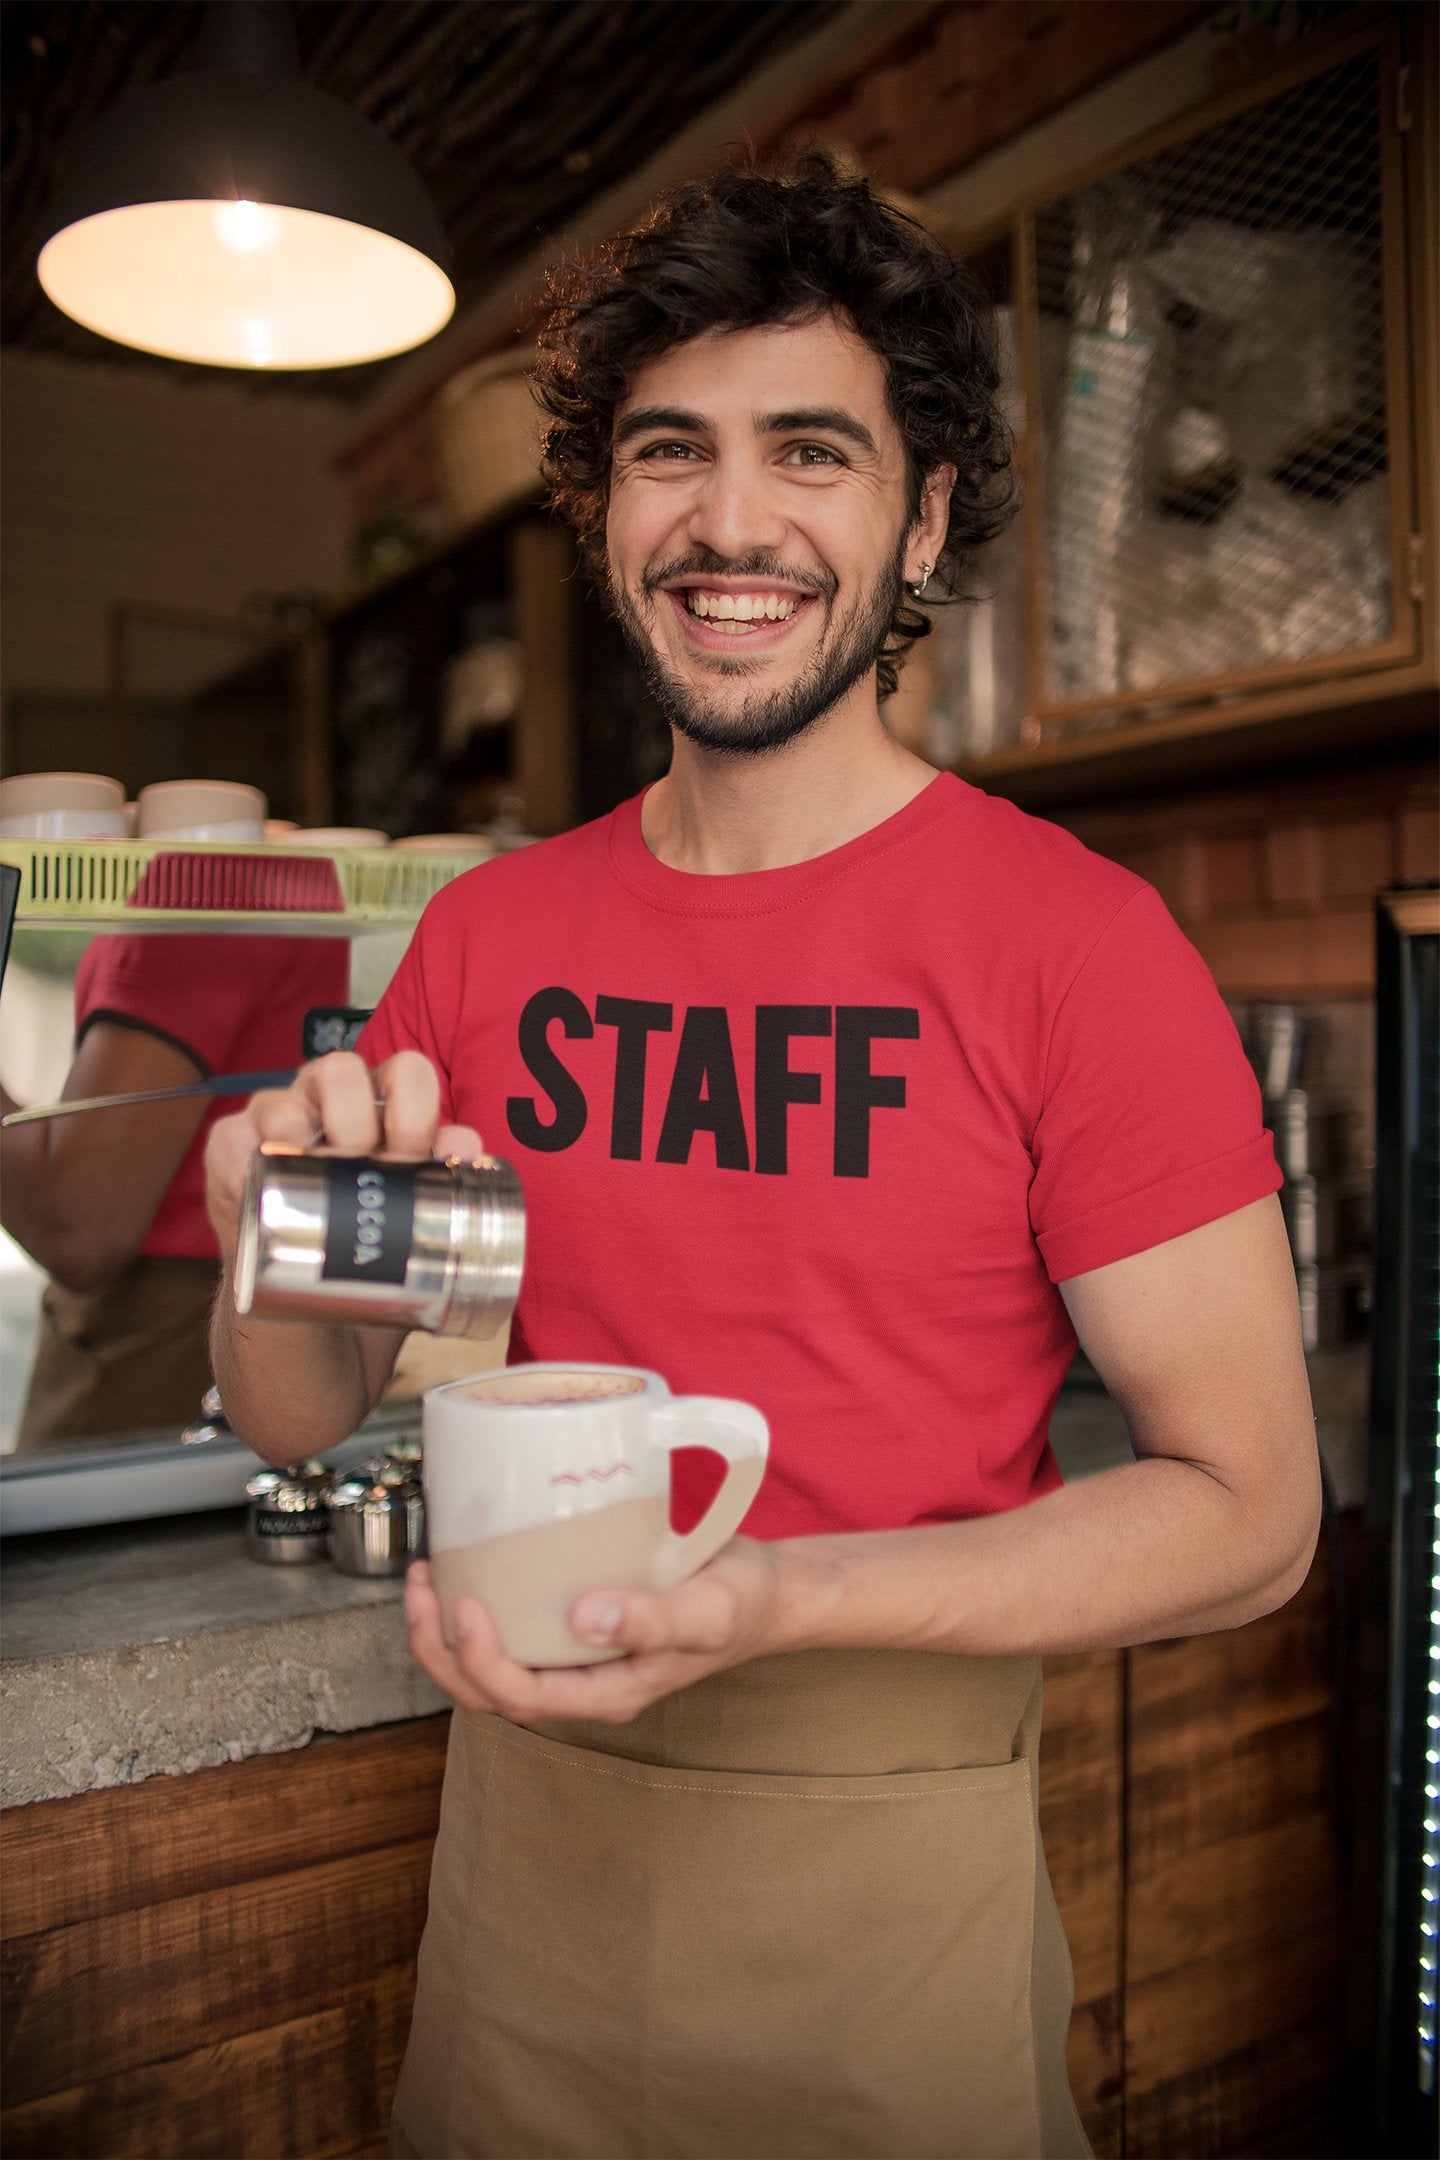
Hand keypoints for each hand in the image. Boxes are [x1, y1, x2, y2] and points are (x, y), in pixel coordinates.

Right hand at [204, 1048, 481, 1260]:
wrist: (308, 1300)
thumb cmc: (366, 1234)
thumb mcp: (408, 1207)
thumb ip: (442, 1177)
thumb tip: (468, 1148)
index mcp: (381, 1103)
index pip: (404, 1071)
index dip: (413, 1102)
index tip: (411, 1149)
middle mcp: (326, 1097)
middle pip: (340, 1071)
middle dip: (356, 1117)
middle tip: (360, 1162)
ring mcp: (273, 1117)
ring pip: (282, 1101)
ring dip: (298, 1131)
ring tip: (309, 1163)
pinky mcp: (230, 1146)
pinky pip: (234, 1139)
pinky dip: (249, 1157)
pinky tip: (260, 1174)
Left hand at [402, 1539, 782, 1724]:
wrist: (764, 1593)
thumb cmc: (739, 1604)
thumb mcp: (705, 1611)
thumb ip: (651, 1619)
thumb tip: (583, 1618)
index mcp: (607, 1694)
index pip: (522, 1697)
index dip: (481, 1659)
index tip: (466, 1604)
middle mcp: (582, 1684)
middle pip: (489, 1692)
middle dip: (439, 1649)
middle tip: (420, 1589)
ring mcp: (576, 1659)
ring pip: (490, 1667)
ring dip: (444, 1633)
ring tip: (424, 1579)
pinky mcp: (574, 1627)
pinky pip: (511, 1634)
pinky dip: (475, 1611)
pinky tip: (466, 1569)